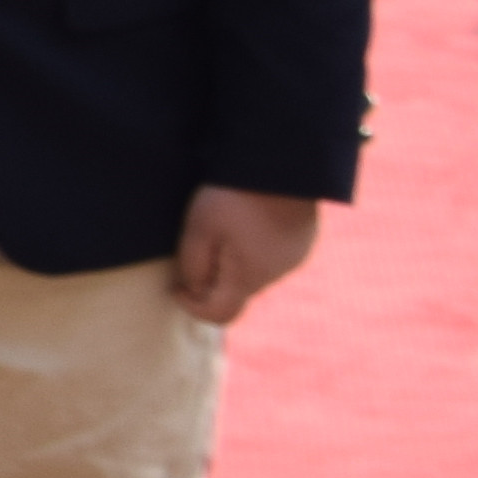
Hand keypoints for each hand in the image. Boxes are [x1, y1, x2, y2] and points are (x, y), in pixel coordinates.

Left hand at [172, 186, 320, 324]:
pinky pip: (271, 254)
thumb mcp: (199, 228)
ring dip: (233, 261)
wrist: (282, 163)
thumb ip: (192, 265)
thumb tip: (193, 288)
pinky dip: (254, 247)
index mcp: (249, 277)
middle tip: (198, 244)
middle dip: (212, 278)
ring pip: (254, 273)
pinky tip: (247, 218)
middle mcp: (277, 274)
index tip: (175, 286)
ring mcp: (294, 257)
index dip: (191, 307)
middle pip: (236, 292)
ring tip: (224, 225)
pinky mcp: (303, 240)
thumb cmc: (235, 195)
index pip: (219, 315)